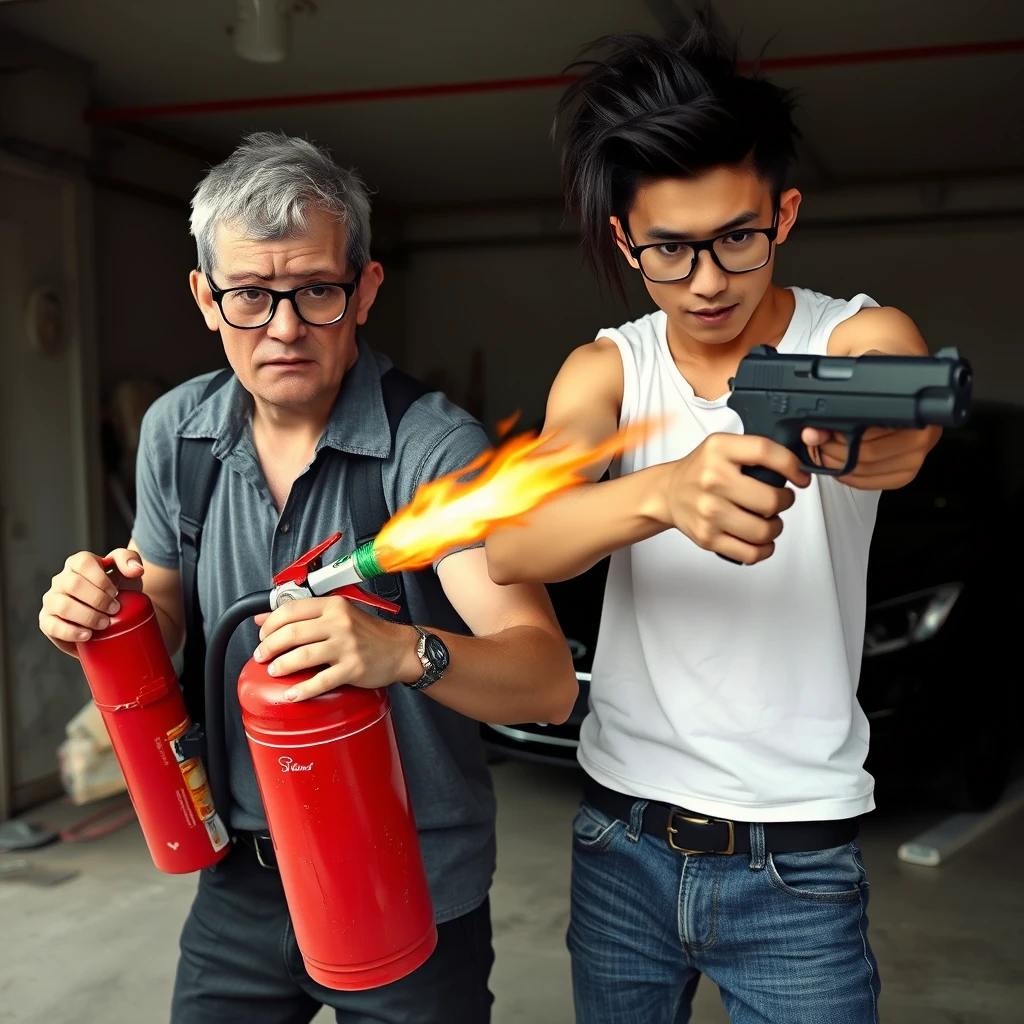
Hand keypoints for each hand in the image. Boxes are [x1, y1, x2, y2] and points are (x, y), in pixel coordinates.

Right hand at [39, 548, 143, 655]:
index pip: (83, 563)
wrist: (115, 614)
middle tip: (114, 610)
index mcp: (78, 563)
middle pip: (74, 585)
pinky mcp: (47, 621)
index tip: (116, 593)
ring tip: (104, 624)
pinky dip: (71, 632)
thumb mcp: (127, 571)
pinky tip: (87, 635)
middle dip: (98, 600)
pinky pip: (52, 626)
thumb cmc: (119, 589)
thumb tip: (135, 570)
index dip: (101, 579)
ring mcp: (52, 600)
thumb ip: (130, 559)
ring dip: (87, 616)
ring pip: (63, 606)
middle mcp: (61, 579)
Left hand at [252, 596, 420, 700]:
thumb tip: (262, 618)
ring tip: (274, 671)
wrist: (399, 649)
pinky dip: (303, 690)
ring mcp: (347, 646)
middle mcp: (339, 623)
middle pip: (292, 633)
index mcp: (333, 606)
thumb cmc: (368, 632)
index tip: (262, 636)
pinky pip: (321, 681)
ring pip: (303, 656)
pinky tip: (292, 694)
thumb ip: (303, 614)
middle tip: (261, 656)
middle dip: (269, 647)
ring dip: (281, 666)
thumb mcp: (338, 614)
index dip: (270, 624)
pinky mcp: (353, 668)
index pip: (291, 610)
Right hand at [656, 433, 811, 564]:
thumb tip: (796, 469)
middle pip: (770, 499)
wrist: (668, 493)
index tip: (800, 477)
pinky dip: (763, 549)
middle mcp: (712, 479)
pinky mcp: (708, 538)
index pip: (766, 452)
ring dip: (775, 527)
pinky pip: (750, 553)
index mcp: (719, 450)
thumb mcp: (723, 447)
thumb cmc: (700, 472)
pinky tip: (761, 540)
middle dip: (784, 502)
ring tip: (769, 520)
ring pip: (764, 530)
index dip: (792, 465)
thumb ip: (755, 451)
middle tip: (780, 500)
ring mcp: (709, 512)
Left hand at [800, 424, 940, 489]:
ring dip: (837, 465)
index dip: (837, 434)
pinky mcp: (904, 477)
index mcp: (911, 417)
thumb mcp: (872, 405)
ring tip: (825, 454)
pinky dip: (847, 477)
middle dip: (833, 451)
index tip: (820, 432)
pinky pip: (868, 483)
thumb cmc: (895, 410)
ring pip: (863, 471)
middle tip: (818, 444)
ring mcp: (912, 463)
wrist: (921, 422)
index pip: (865, 431)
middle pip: (863, 454)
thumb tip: (811, 433)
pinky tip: (839, 468)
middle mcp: (917, 442)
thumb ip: (843, 414)